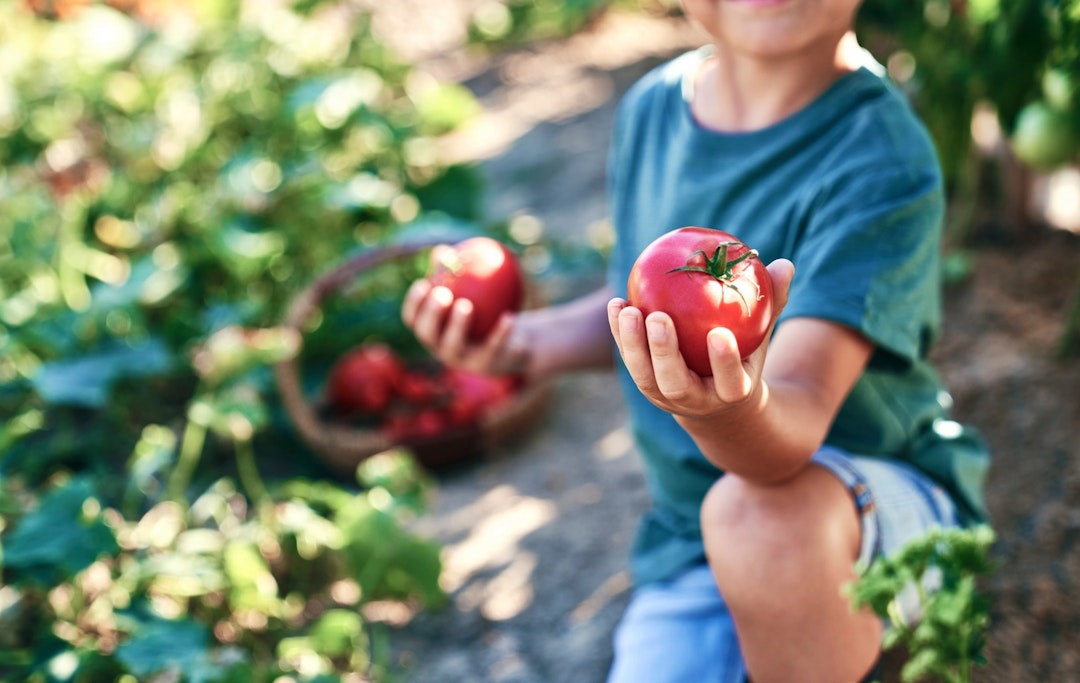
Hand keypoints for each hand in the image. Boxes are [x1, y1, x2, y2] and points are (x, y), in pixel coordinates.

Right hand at [401, 278, 529, 375]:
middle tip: (441, 294)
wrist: (514, 345)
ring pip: (455, 346)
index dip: (413, 304)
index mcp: (433, 331)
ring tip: (465, 305)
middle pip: (428, 334)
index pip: (413, 320)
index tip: (423, 283)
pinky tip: (508, 316)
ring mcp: (464, 360)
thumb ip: (456, 273)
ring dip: (458, 326)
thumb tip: (442, 250)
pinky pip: (493, 348)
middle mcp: (442, 349)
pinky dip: (500, 333)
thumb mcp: (474, 292)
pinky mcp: (488, 365)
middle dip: (430, 315)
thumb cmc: (487, 312)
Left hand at [607, 259, 793, 417]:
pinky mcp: (645, 385)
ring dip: (633, 344)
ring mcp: (666, 397)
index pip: (730, 382)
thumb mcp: (762, 333)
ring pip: (644, 376)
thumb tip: (785, 264)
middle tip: (658, 317)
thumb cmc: (745, 354)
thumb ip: (773, 302)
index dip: (723, 362)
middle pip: (676, 383)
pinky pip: (630, 360)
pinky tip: (616, 304)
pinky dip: (620, 335)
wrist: (718, 401)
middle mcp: (696, 400)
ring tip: (629, 310)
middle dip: (664, 352)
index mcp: (731, 392)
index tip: (719, 334)